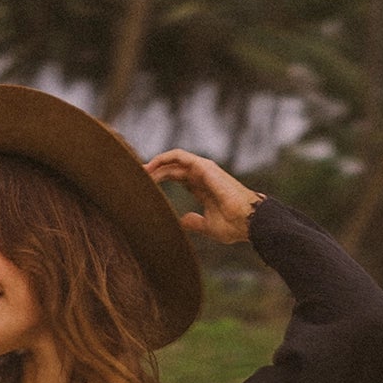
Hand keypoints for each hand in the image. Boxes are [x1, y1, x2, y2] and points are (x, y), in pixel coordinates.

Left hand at [144, 149, 263, 245]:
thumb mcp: (209, 226)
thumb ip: (195, 222)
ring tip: (140, 172)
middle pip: (172, 168)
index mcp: (203, 188)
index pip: (178, 177)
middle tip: (135, 177)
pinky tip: (151, 167)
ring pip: (174, 160)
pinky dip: (163, 158)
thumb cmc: (233, 225)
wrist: (248, 221)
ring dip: (156, 163)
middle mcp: (202, 176)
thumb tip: (183, 220)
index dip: (161, 178)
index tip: (144, 185)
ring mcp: (203, 170)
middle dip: (154, 171)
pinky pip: (179, 156)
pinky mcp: (203, 166)